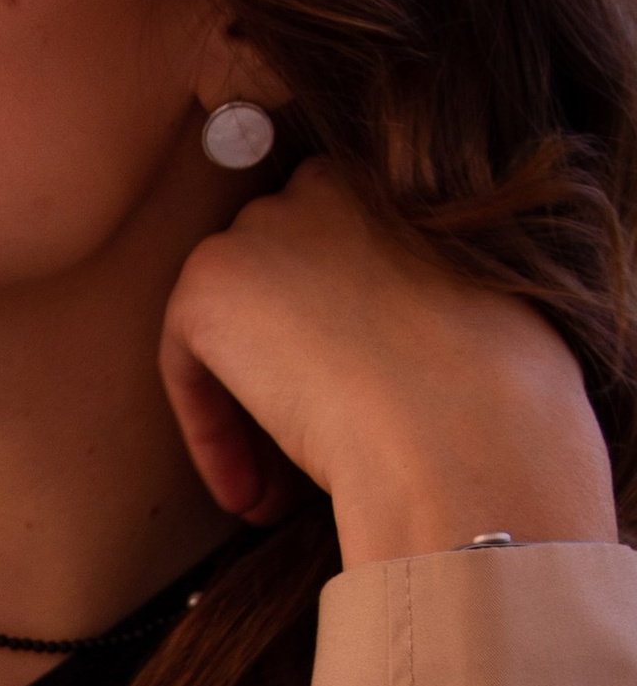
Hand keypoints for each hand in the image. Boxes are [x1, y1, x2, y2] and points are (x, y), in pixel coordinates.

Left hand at [160, 161, 618, 566]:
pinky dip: (211, 431)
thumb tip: (385, 366)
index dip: (339, 347)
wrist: (466, 421)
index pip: (343, 258)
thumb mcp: (476, 327)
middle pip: (280, 294)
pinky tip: (250, 495)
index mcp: (407, 186)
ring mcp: (263, 227)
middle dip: (287, 379)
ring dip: (249, 417)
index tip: (362, 415)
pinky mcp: (208, 281)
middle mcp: (330, 188)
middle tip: (307, 464)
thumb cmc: (498, 397)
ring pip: (234, 333)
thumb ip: (419, 319)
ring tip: (277, 498)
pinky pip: (188, 363)